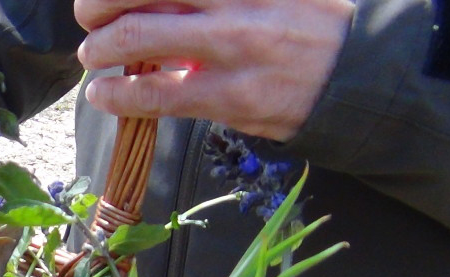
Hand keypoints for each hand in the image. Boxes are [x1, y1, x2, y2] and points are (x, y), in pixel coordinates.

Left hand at [74, 0, 353, 140]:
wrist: (360, 74)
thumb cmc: (308, 22)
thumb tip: (154, 1)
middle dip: (98, 2)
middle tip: (89, 14)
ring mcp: (231, 44)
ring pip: (137, 35)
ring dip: (100, 46)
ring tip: (94, 55)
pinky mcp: (229, 95)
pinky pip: (156, 95)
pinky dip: (116, 95)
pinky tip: (103, 95)